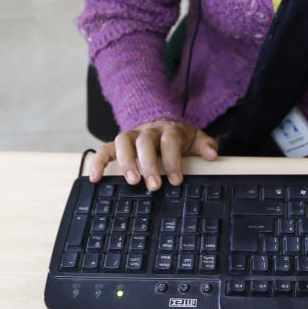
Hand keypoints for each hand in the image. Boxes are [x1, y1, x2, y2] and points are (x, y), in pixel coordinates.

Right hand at [89, 119, 217, 187]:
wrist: (161, 123)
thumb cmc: (179, 138)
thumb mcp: (195, 139)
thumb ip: (205, 146)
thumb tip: (212, 155)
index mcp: (169, 129)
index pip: (170, 140)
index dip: (172, 160)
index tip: (176, 180)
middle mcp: (148, 130)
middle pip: (145, 142)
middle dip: (149, 164)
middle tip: (154, 185)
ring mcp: (131, 135)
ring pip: (123, 141)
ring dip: (126, 162)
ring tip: (131, 181)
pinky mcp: (118, 144)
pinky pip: (104, 149)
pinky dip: (98, 162)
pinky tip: (95, 178)